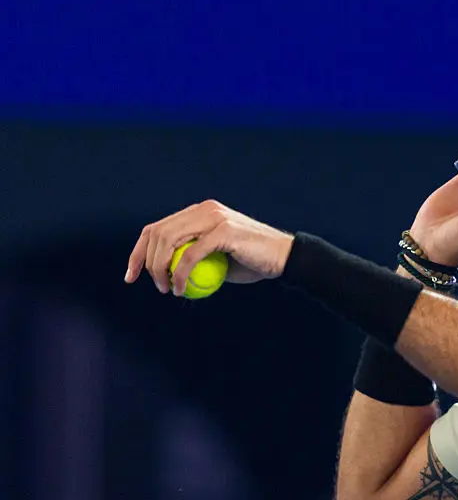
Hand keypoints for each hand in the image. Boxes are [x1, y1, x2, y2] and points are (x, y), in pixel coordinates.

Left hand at [124, 199, 294, 295]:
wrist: (284, 258)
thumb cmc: (253, 263)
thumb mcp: (217, 259)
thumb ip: (193, 258)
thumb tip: (165, 274)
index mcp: (199, 212)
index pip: (157, 228)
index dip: (139, 252)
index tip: (131, 276)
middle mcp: (204, 210)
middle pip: (158, 232)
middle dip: (146, 262)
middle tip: (154, 286)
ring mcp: (214, 217)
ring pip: (170, 241)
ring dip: (160, 269)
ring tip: (167, 289)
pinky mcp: (224, 231)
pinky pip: (190, 254)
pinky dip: (181, 274)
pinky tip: (180, 289)